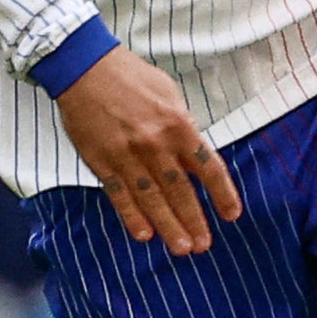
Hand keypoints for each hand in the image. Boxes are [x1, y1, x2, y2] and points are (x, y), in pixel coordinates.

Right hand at [55, 47, 240, 255]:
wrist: (85, 68)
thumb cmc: (131, 77)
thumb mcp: (169, 94)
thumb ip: (182, 127)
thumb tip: (193, 156)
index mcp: (178, 124)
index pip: (208, 166)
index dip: (222, 194)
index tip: (231, 215)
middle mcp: (155, 143)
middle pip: (180, 190)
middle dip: (194, 220)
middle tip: (204, 245)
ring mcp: (127, 155)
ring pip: (152, 198)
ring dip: (168, 226)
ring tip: (182, 248)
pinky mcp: (102, 161)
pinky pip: (120, 195)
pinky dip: (132, 216)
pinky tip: (144, 234)